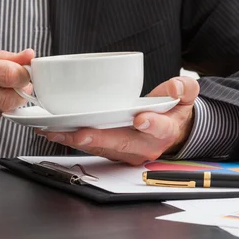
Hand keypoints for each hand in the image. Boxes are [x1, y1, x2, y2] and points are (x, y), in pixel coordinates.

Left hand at [38, 77, 198, 164]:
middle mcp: (144, 147)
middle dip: (98, 139)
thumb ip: (184, 89)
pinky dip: (71, 139)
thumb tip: (176, 87)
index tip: (140, 118)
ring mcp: (126, 152)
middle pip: (121, 144)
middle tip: (79, 132)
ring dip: (76, 141)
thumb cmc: (172, 111)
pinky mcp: (110, 151)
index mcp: (165, 132)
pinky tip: (53, 130)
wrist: (170, 130)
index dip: (151, 124)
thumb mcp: (185, 96)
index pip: (160, 130)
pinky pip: (90, 147)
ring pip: (101, 148)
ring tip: (55, 131)